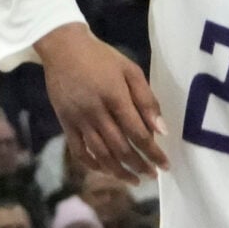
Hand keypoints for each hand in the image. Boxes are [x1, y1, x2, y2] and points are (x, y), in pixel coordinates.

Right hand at [39, 23, 167, 181]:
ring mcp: (79, 119)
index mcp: (115, 97)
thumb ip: (146, 99)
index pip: (138, 133)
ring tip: (133, 180)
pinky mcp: (65, 123)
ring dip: (118, 171)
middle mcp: (97, 112)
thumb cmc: (101, 57)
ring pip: (101, 153)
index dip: (153, 152)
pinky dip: (92, 164)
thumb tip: (161, 131)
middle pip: (121, 147)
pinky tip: (105, 170)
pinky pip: (79, 150)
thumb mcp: (130, 70)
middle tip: (152, 175)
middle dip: (139, 165)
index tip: (165, 165)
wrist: (63, 47)